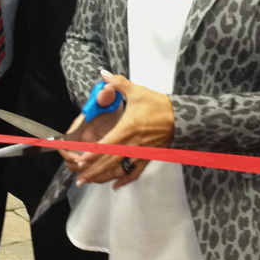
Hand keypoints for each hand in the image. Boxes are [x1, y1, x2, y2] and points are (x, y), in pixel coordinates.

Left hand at [72, 72, 171, 189]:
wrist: (180, 117)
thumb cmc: (157, 104)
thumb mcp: (137, 91)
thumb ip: (118, 83)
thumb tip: (103, 73)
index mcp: (128, 128)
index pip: (108, 143)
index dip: (94, 153)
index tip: (82, 160)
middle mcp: (133, 143)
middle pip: (110, 160)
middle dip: (94, 170)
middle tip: (79, 180)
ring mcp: (140, 153)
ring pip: (120, 169)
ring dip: (104, 177)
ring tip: (89, 182)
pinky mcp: (148, 158)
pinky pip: (135, 172)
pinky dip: (125, 180)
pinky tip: (115, 186)